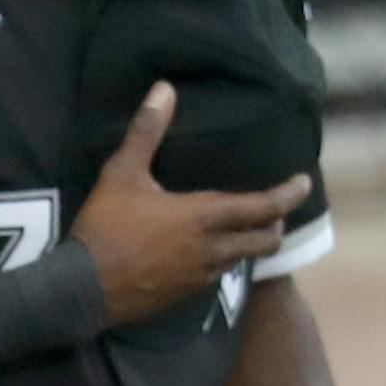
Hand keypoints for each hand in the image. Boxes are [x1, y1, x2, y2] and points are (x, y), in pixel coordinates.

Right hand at [72, 84, 312, 330]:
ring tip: (245, 231)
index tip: (304, 183)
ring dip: (248, 245)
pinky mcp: (181, 297)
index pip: (262, 208)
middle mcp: (210, 250)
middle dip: (275, 226)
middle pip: (263, 241)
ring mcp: (197, 277)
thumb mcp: (121, 174)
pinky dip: (222, 262)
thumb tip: (164, 88)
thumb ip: (147, 132)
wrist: (81, 290)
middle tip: (276, 213)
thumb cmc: (105, 228)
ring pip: (240, 261)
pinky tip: (208, 255)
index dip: (287, 195)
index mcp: (202, 217)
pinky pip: (214, 277)